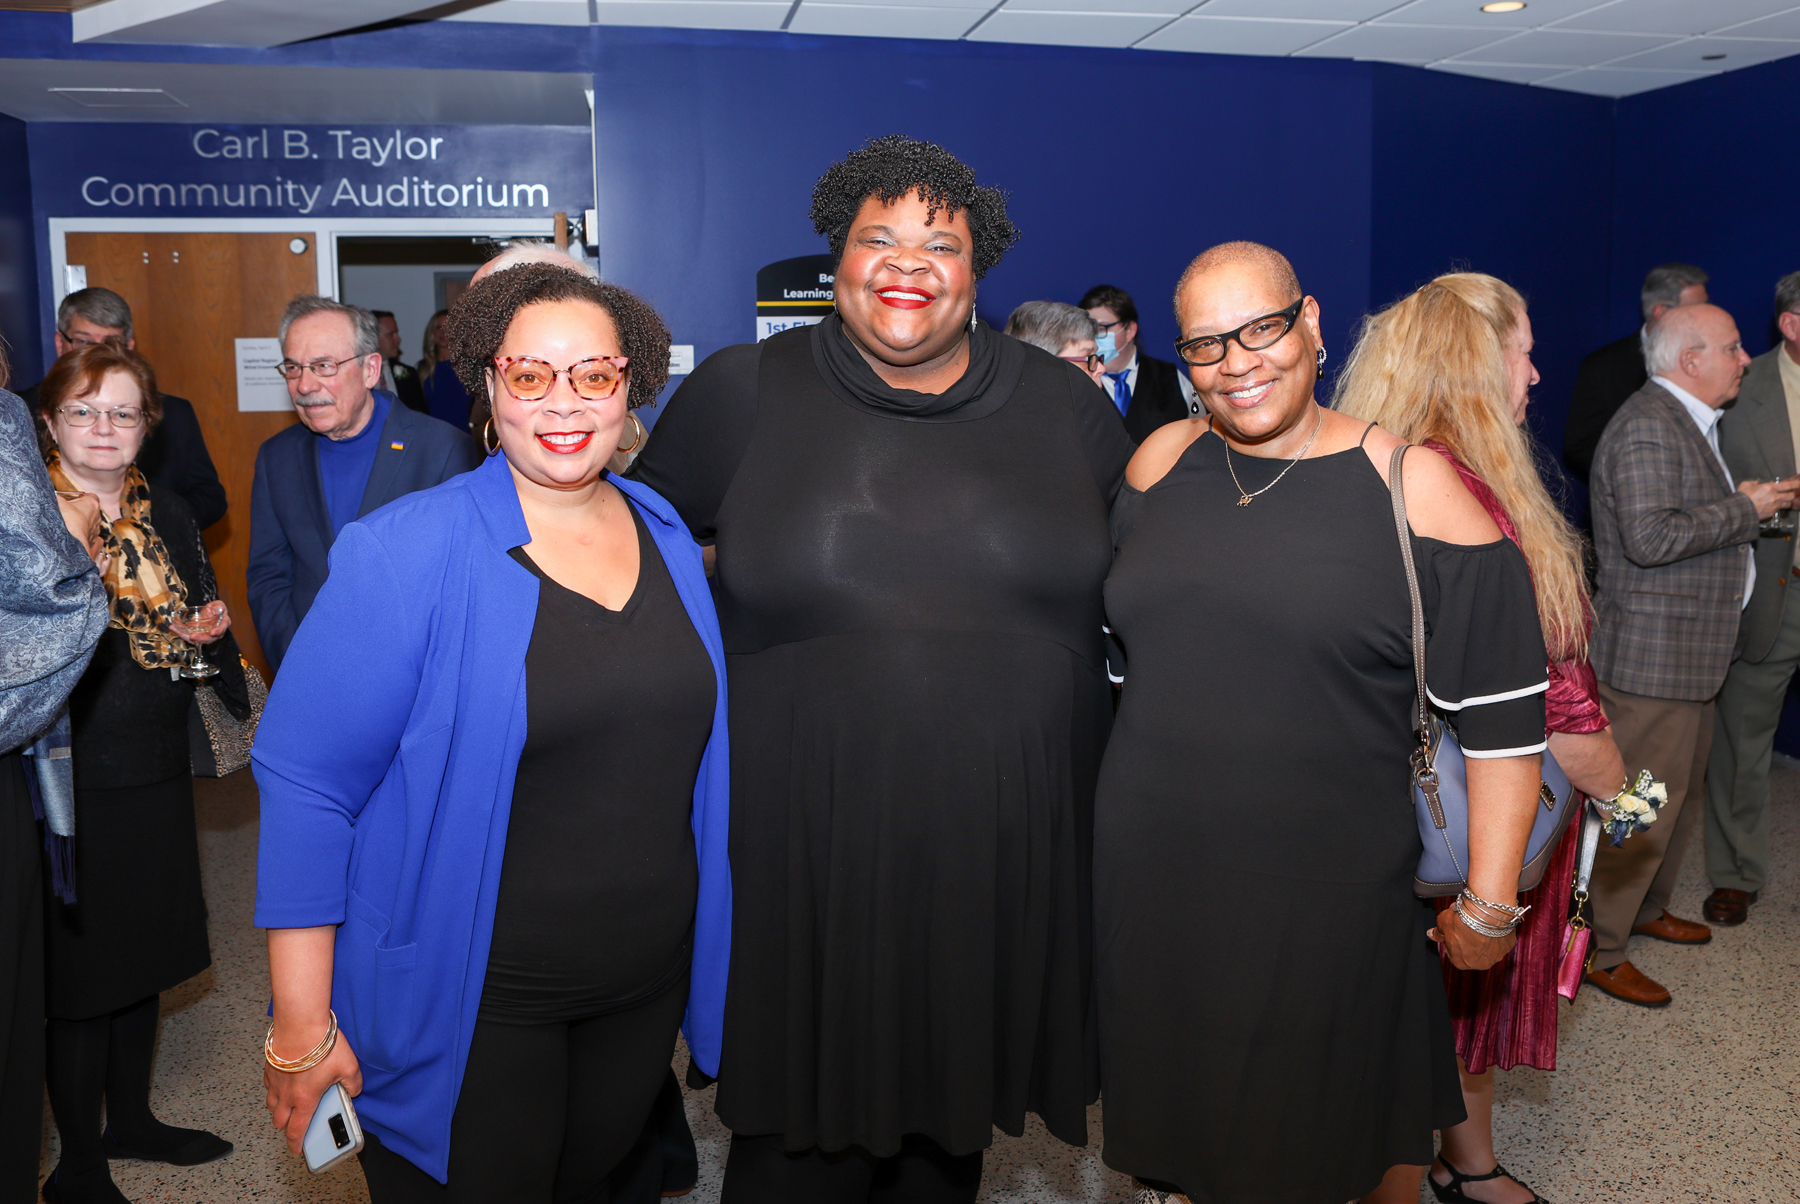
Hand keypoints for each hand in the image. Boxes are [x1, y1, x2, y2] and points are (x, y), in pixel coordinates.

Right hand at [55, 491, 107, 568]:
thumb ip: (58, 497)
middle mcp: (97, 515)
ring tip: (69, 523)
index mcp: (92, 503)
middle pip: (90, 509)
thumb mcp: (58, 503)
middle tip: (69, 511)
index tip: (74, 499)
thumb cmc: (66, 519)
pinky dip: (81, 532)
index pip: (91, 496)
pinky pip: (88, 533)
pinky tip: (72, 533)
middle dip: (80, 509)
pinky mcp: (93, 538)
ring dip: (81, 521)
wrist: (70, 540)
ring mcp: (96, 527)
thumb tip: (55, 497)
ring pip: (90, 522)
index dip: (82, 497)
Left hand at [171, 600, 231, 644]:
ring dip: (186, 636)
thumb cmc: (216, 609)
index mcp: (223, 624)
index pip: (222, 629)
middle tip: (192, 636)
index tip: (212, 633)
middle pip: (209, 638)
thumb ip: (218, 606)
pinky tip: (173, 627)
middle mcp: (215, 633)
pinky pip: (188, 636)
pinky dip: (180, 632)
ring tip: (176, 630)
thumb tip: (218, 609)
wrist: (209, 613)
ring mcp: (205, 635)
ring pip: (197, 640)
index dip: (218, 631)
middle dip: (200, 638)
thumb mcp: (218, 605)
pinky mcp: (196, 635)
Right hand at [264, 1024, 362, 1157]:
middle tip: (295, 1125)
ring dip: (279, 1109)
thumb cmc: (323, 1046)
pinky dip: (275, 1089)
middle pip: (279, 1121)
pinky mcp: (269, 1067)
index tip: (297, 1150)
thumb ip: (353, 1083)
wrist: (300, 1024)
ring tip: (290, 1105)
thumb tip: (354, 1090)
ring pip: (271, 1105)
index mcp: (305, 1100)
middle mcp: (286, 1095)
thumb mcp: (349, 1066)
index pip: (297, 1130)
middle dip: (287, 1127)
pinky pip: (269, 1085)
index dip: (296, 1144)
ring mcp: (275, 1081)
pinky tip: (284, 1082)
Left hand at [1429, 904, 1516, 971]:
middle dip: (1467, 937)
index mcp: (1460, 962)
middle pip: (1471, 950)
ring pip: (1487, 946)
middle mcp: (1480, 964)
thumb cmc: (1462, 920)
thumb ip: (1438, 932)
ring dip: (1482, 936)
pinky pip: (1500, 940)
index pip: (1453, 952)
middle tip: (1465, 922)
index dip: (1452, 938)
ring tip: (1478, 920)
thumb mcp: (1443, 923)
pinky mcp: (1508, 946)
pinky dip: (1496, 932)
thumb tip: (1432, 934)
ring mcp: (1496, 956)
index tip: (1453, 928)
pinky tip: (1490, 922)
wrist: (1486, 912)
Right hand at [1737, 476, 1799, 519]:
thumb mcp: (1746, 484)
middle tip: (1791, 493)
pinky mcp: (1771, 514)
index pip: (1788, 485)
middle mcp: (1775, 497)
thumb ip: (1754, 483)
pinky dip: (1776, 508)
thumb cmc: (1742, 496)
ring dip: (1786, 501)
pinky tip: (1771, 507)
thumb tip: (1757, 484)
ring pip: (1787, 504)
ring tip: (1782, 500)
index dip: (1796, 484)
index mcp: (1770, 488)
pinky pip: (1778, 510)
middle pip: (1791, 496)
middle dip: (1792, 494)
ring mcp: (1774, 506)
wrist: (1739, 511)